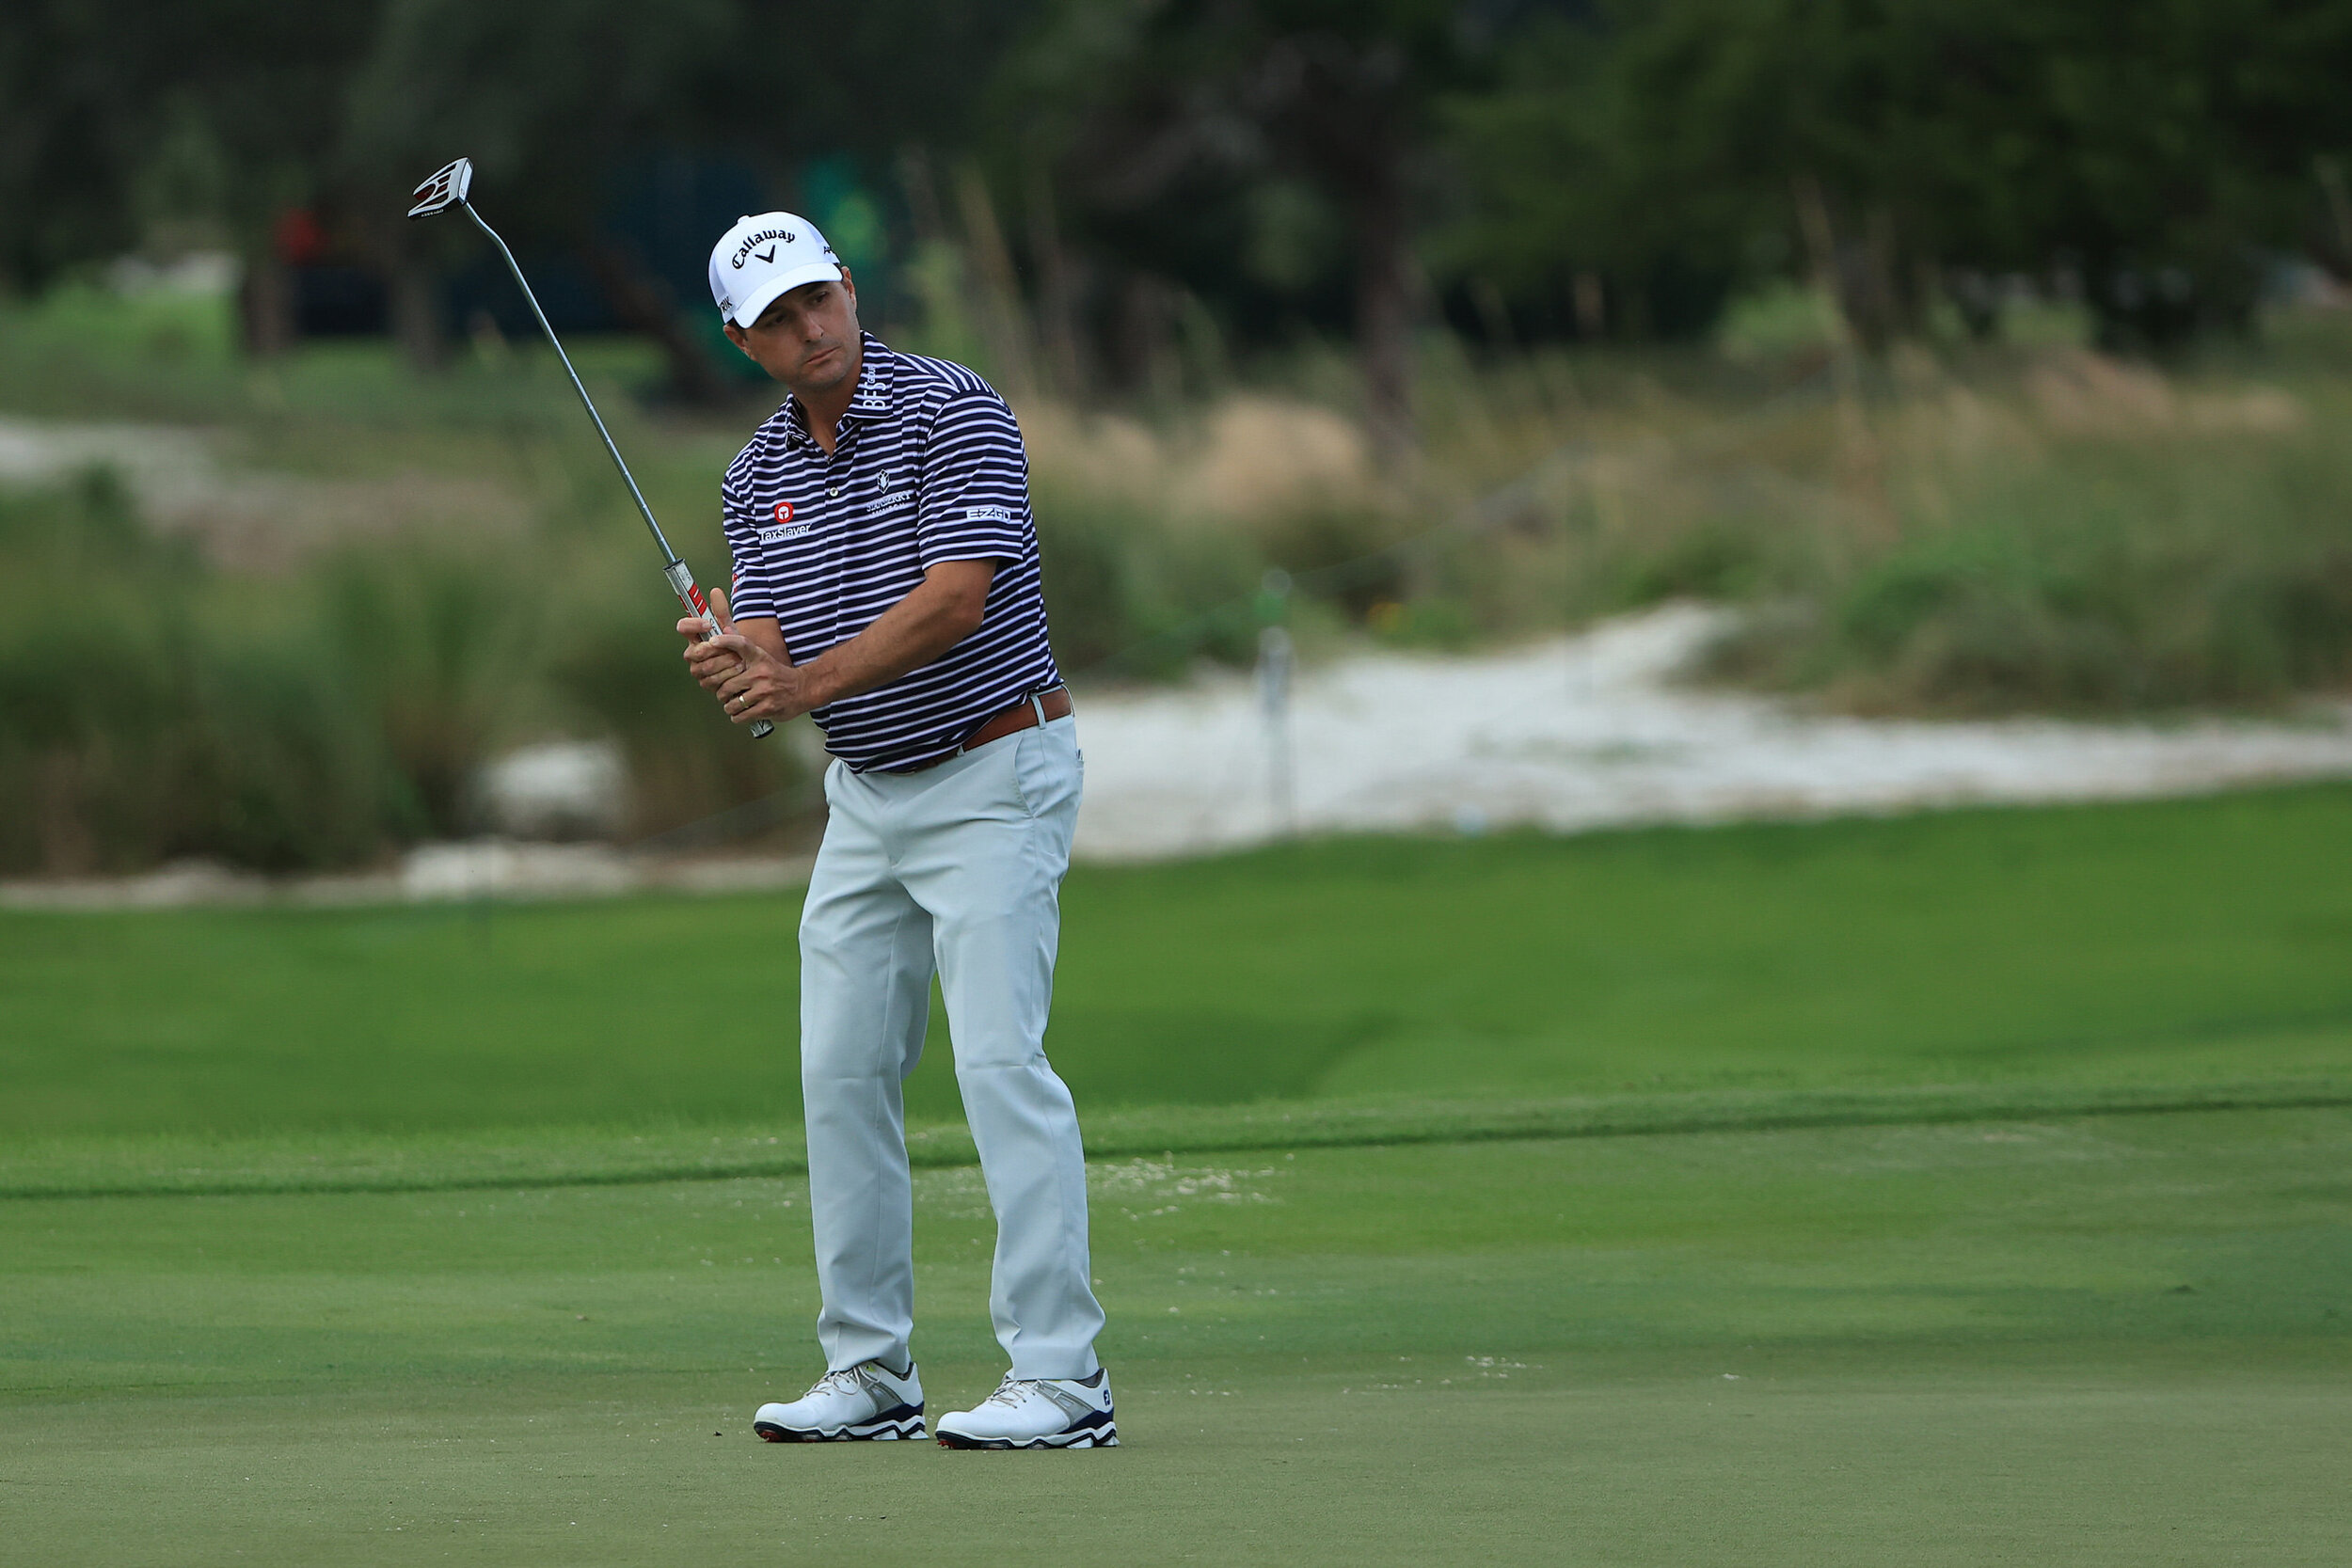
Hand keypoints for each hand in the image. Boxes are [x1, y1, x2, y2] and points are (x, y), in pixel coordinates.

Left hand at [682, 587, 808, 723]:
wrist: (803, 688)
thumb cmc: (777, 674)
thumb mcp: (762, 657)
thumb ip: (741, 648)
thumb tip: (720, 636)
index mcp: (759, 658)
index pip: (741, 643)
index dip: (726, 640)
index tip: (713, 641)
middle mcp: (761, 673)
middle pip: (727, 685)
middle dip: (722, 694)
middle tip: (723, 695)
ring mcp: (764, 692)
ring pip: (733, 704)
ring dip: (729, 707)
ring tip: (732, 705)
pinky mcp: (767, 708)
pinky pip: (742, 715)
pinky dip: (737, 716)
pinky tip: (740, 713)